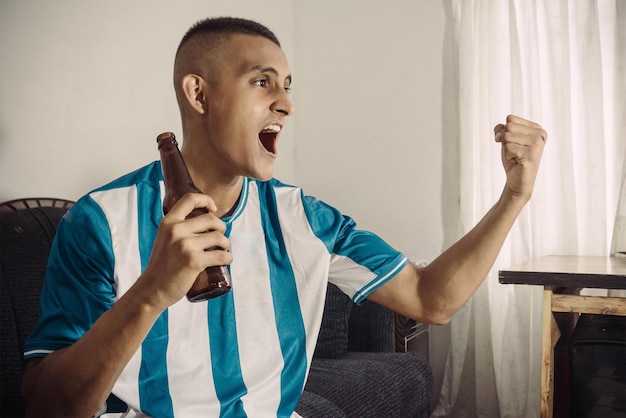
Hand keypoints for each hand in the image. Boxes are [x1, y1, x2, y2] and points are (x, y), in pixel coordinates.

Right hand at [138, 193, 231, 307]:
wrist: (152, 289)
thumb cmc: (161, 266)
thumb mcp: (164, 239)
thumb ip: (178, 229)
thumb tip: (203, 223)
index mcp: (168, 222)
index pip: (190, 199)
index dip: (206, 200)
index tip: (213, 209)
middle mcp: (176, 230)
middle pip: (211, 219)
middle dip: (221, 228)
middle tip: (220, 239)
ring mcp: (185, 245)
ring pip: (219, 238)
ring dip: (226, 244)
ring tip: (222, 250)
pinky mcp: (194, 261)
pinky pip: (221, 256)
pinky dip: (228, 258)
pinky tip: (227, 260)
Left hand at [494, 114, 546, 201]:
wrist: (518, 180)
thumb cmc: (513, 158)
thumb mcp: (506, 140)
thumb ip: (501, 129)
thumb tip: (500, 135)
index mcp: (536, 127)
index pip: (510, 118)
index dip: (505, 131)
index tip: (514, 143)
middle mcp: (540, 133)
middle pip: (508, 126)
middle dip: (506, 140)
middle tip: (514, 151)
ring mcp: (537, 143)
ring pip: (507, 136)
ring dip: (507, 148)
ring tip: (516, 156)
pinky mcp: (531, 153)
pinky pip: (508, 147)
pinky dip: (508, 155)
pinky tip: (517, 161)